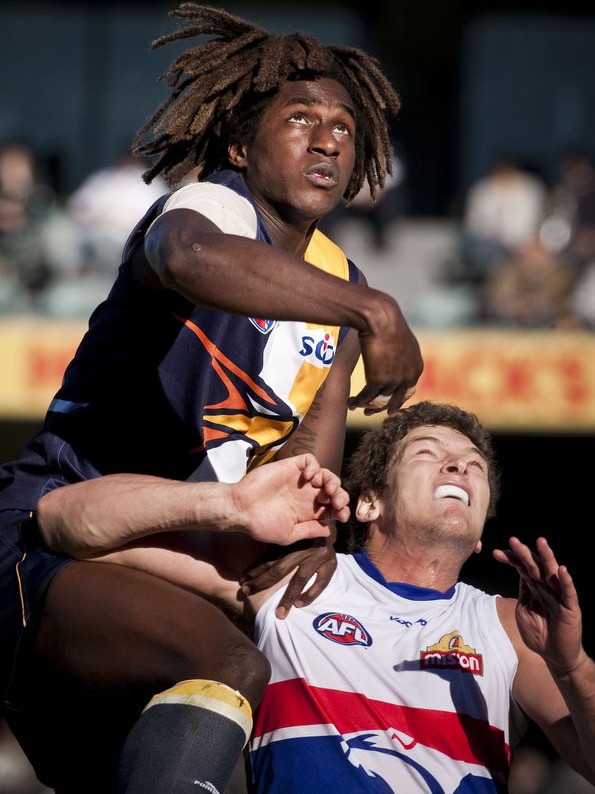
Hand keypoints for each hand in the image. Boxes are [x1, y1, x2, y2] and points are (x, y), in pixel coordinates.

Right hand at [231, 454, 349, 545]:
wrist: (241, 509)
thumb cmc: (261, 525)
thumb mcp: (288, 534)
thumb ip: (309, 530)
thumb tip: (329, 529)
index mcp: (308, 512)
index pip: (333, 508)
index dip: (342, 510)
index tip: (342, 515)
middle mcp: (306, 495)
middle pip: (334, 490)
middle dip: (341, 495)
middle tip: (336, 501)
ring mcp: (299, 480)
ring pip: (325, 474)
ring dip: (332, 480)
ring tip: (326, 488)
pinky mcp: (290, 467)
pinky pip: (310, 460)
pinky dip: (315, 466)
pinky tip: (309, 478)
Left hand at [239, 535, 336, 618]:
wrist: (329, 527)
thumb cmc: (304, 535)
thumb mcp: (290, 537)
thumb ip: (276, 547)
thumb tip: (250, 561)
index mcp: (292, 540)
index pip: (270, 558)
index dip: (255, 570)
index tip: (242, 582)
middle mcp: (305, 547)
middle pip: (281, 568)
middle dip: (262, 582)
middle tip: (247, 593)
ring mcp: (319, 556)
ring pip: (300, 579)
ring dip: (288, 597)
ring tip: (279, 613)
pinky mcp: (332, 564)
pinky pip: (321, 583)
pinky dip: (310, 594)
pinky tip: (299, 605)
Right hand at [348, 298, 422, 414]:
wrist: (381, 319)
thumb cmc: (389, 325)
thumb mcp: (403, 342)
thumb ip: (402, 357)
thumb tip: (395, 361)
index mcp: (416, 369)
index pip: (407, 391)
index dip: (396, 400)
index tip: (389, 408)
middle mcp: (408, 377)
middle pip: (394, 400)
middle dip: (382, 408)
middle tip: (370, 413)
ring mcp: (394, 380)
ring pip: (379, 400)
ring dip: (366, 406)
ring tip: (357, 407)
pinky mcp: (378, 380)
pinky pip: (367, 396)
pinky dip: (358, 401)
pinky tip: (351, 403)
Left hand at [493, 536, 582, 674]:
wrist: (556, 656)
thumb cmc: (540, 634)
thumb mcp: (525, 612)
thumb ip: (522, 594)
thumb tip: (518, 576)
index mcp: (534, 588)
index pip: (522, 569)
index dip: (511, 559)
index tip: (496, 552)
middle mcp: (547, 588)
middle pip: (535, 566)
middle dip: (524, 553)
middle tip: (512, 540)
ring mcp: (559, 596)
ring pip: (552, 573)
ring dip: (547, 557)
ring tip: (541, 542)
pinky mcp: (571, 608)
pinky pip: (569, 593)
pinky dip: (566, 581)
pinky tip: (562, 570)